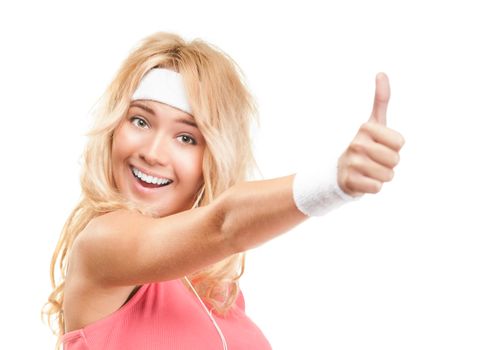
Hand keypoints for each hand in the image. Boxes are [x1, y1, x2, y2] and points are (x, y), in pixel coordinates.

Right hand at [337, 73, 404, 196]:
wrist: (340, 171)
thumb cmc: (363, 146)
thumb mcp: (373, 123)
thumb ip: (380, 99)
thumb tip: (382, 72)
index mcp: (365, 128)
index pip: (400, 142)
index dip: (394, 147)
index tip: (380, 145)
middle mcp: (356, 144)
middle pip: (395, 159)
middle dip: (389, 163)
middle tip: (375, 160)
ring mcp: (352, 163)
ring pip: (388, 175)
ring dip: (382, 176)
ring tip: (369, 170)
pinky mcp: (349, 181)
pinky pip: (377, 187)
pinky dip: (373, 187)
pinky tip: (363, 180)